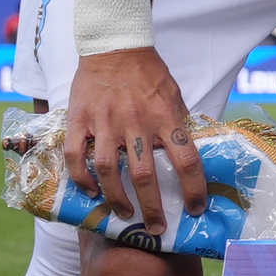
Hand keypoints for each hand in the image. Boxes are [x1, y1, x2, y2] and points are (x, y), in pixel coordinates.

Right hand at [61, 44, 201, 235]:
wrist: (115, 46)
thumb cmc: (149, 75)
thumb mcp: (175, 97)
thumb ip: (179, 126)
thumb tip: (191, 159)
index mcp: (167, 117)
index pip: (187, 160)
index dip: (194, 189)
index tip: (197, 209)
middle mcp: (138, 122)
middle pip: (146, 175)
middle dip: (153, 208)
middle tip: (157, 229)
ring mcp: (106, 121)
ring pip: (111, 170)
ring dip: (118, 199)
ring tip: (125, 215)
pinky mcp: (80, 119)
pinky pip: (77, 156)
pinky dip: (82, 179)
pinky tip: (90, 193)